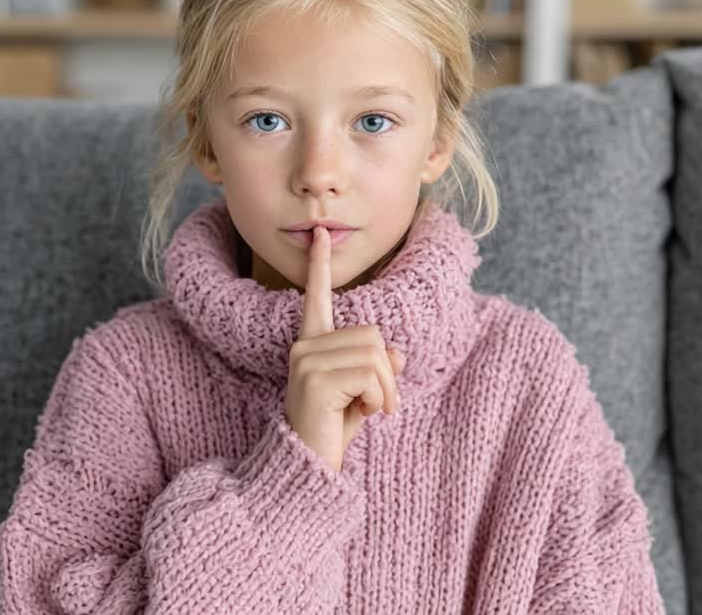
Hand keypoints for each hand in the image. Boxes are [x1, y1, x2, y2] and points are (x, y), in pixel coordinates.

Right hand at [284, 225, 403, 472]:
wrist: (306, 467)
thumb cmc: (332, 431)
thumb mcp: (364, 395)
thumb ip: (379, 371)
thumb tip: (397, 353)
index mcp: (312, 344)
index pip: (316, 298)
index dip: (320, 266)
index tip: (320, 234)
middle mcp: (304, 346)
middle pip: (373, 335)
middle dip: (387, 374)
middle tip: (379, 405)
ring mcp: (306, 360)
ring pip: (375, 354)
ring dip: (385, 389)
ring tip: (369, 411)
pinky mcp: (314, 378)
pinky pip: (370, 375)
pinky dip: (379, 398)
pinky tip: (363, 415)